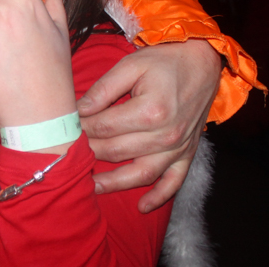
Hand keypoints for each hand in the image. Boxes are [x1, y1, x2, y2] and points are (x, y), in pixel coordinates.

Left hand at [76, 39, 220, 211]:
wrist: (203, 63)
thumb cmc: (164, 62)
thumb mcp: (130, 65)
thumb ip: (103, 89)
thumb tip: (79, 110)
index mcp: (150, 110)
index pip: (104, 127)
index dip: (82, 127)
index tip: (66, 127)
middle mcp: (166, 134)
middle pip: (117, 151)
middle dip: (90, 151)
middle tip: (69, 153)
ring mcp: (179, 147)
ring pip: (140, 173)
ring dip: (114, 183)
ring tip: (90, 188)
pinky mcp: (188, 153)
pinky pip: (174, 182)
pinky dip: (159, 197)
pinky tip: (142, 206)